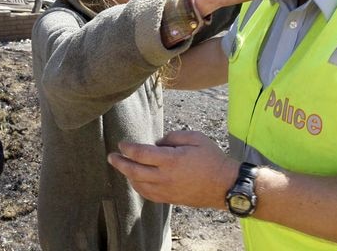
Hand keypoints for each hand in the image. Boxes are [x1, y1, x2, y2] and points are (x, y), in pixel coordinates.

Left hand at [107, 130, 238, 208]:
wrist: (225, 185)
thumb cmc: (212, 159)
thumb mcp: (195, 137)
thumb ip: (173, 137)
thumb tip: (157, 143)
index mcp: (171, 160)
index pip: (141, 154)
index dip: (128, 148)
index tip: (122, 144)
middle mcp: (165, 177)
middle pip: (134, 171)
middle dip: (119, 163)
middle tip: (111, 156)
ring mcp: (166, 190)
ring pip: (138, 185)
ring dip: (127, 175)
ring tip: (122, 166)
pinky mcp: (170, 199)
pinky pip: (148, 194)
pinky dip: (138, 187)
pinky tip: (136, 180)